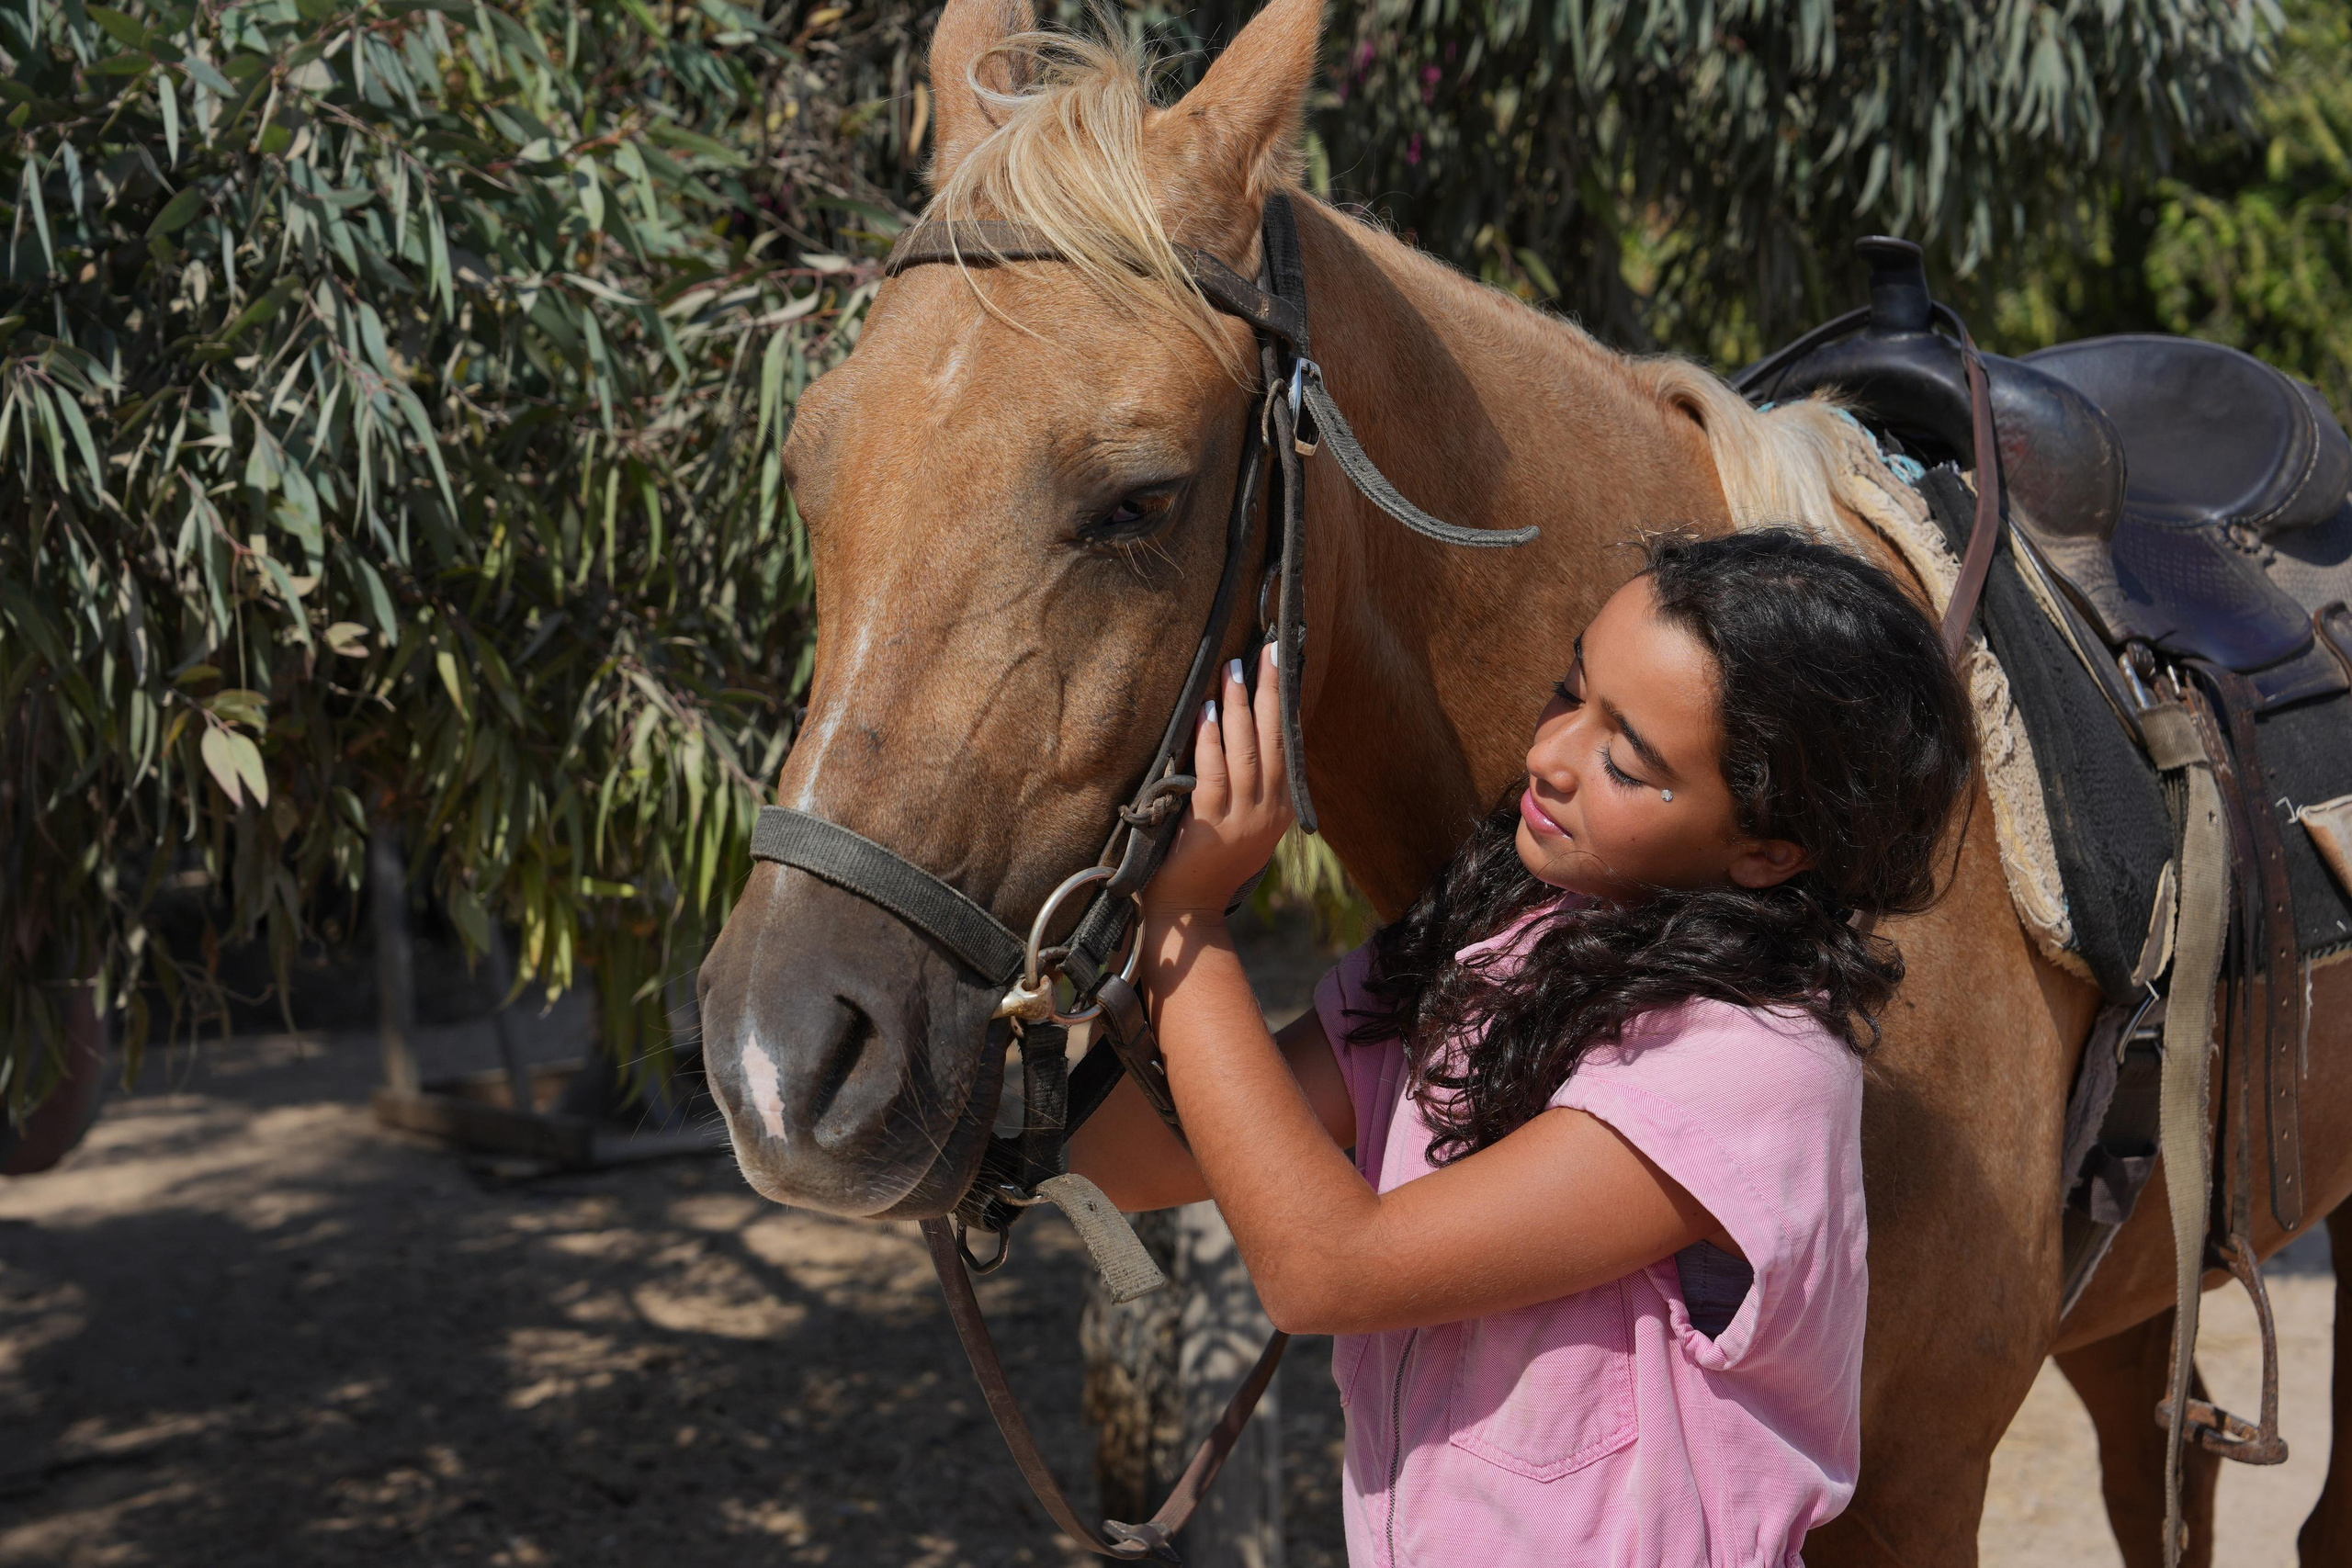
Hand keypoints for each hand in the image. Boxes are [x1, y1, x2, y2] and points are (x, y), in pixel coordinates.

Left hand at [1145, 642, 1293, 914]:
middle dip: (1271, 690)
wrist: (1189, 913)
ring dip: (1238, 707)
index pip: (1288, 743)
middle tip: (1268, 648)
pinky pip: (1213, 774)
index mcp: (1281, 808)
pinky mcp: (1211, 827)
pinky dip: (1209, 741)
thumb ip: (1247, 784)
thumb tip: (1242, 727)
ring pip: (1246, 751)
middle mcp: (1269, 812)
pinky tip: (1204, 713)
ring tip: (1232, 670)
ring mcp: (1243, 820)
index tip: (1282, 661)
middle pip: (1275, 739)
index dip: (1284, 701)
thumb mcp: (1242, 823)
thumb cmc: (1207, 862)